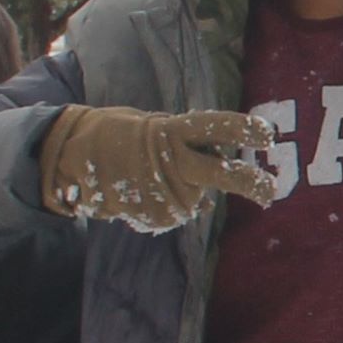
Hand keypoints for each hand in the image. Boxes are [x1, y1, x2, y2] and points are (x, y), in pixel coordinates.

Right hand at [37, 106, 276, 230]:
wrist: (71, 157)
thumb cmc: (117, 135)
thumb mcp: (154, 126)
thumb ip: (186, 143)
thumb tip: (216, 159)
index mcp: (171, 130)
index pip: (215, 126)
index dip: (244, 129)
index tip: (268, 135)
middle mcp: (172, 162)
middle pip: (222, 173)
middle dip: (250, 182)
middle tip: (271, 191)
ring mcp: (163, 192)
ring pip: (197, 199)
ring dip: (185, 191)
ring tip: (151, 177)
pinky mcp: (154, 216)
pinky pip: (176, 213)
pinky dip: (166, 204)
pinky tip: (142, 191)